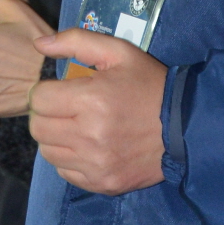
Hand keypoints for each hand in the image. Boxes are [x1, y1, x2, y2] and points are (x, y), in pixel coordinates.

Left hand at [28, 30, 167, 194]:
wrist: (184, 126)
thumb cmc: (149, 84)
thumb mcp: (119, 52)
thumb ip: (76, 41)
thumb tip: (39, 44)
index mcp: (91, 100)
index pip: (38, 99)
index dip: (46, 91)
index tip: (61, 90)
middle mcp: (89, 136)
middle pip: (38, 128)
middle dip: (47, 114)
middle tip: (66, 108)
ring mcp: (95, 164)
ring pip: (48, 152)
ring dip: (56, 137)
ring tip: (76, 127)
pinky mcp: (102, 182)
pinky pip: (65, 172)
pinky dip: (70, 159)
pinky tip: (88, 146)